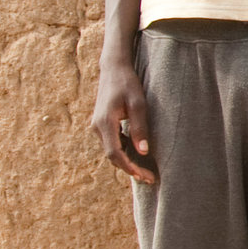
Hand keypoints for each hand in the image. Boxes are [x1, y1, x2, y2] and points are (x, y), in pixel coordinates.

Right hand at [91, 61, 156, 182]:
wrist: (114, 69)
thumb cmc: (128, 84)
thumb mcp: (139, 104)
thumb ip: (140, 127)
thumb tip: (143, 151)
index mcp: (105, 123)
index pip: (114, 153)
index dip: (129, 167)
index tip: (144, 176)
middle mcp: (97, 127)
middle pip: (113, 156)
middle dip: (131, 169)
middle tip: (150, 178)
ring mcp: (98, 126)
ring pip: (112, 151)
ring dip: (128, 163)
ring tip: (147, 172)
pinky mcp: (103, 125)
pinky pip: (113, 144)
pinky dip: (124, 153)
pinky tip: (139, 157)